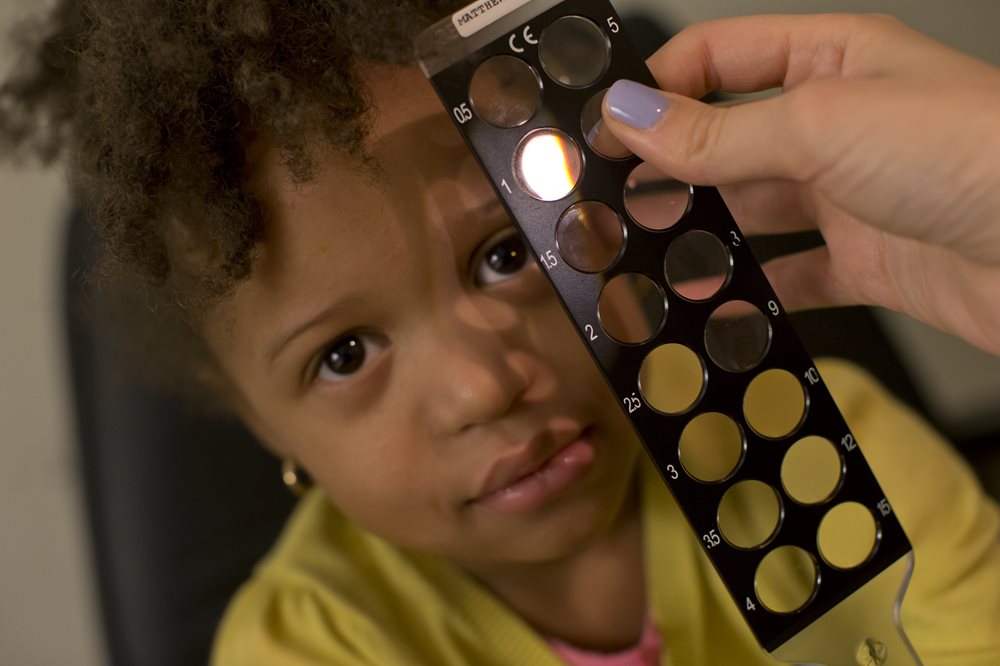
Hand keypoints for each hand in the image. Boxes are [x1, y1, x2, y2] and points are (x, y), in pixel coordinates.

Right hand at [602, 14, 999, 355]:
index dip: (658, 89)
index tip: (605, 131)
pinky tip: (711, 303)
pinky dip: (748, 293)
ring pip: (749, 212)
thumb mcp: (823, 126)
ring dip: (699, 234)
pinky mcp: (862, 262)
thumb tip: (632, 118)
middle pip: (726, 140)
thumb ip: (720, 134)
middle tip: (612, 202)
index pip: (719, 59)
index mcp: (831, 61)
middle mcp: (836, 124)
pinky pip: (787, 276)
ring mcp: (848, 196)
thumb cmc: (973, 155)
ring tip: (645, 257)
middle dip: (668, 168)